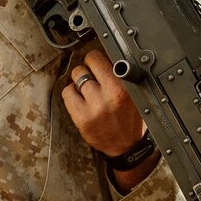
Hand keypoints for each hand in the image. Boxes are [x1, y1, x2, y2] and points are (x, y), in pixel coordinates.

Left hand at [62, 49, 159, 190]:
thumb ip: (120, 75)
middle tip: (93, 76)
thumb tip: (102, 53)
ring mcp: (94, 107)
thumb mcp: (133, 94)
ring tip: (88, 89)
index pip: (102, 57)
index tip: (98, 62)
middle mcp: (110, 96)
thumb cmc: (129, 118)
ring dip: (79, 80)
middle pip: (87, 62)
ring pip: (76, 75)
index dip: (99, 59)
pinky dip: (71, 93)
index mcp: (124, 87)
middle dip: (89, 66)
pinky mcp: (81, 117)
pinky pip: (67, 93)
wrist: (125, 146)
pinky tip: (81, 99)